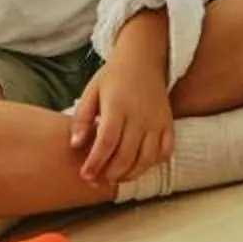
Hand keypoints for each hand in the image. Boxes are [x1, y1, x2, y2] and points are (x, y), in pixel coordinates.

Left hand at [70, 51, 175, 191]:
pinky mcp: (168, 124)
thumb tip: (74, 145)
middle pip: (126, 156)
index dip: (95, 162)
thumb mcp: (91, 92)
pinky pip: (165, 152)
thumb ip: (82, 119)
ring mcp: (157, 122)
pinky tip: (138, 166)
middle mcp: (139, 117)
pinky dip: (153, 164)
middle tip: (96, 181)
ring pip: (146, 159)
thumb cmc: (113, 77)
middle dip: (110, 174)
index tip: (85, 175)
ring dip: (130, 174)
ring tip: (114, 178)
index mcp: (117, 107)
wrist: (143, 60)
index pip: (106, 142)